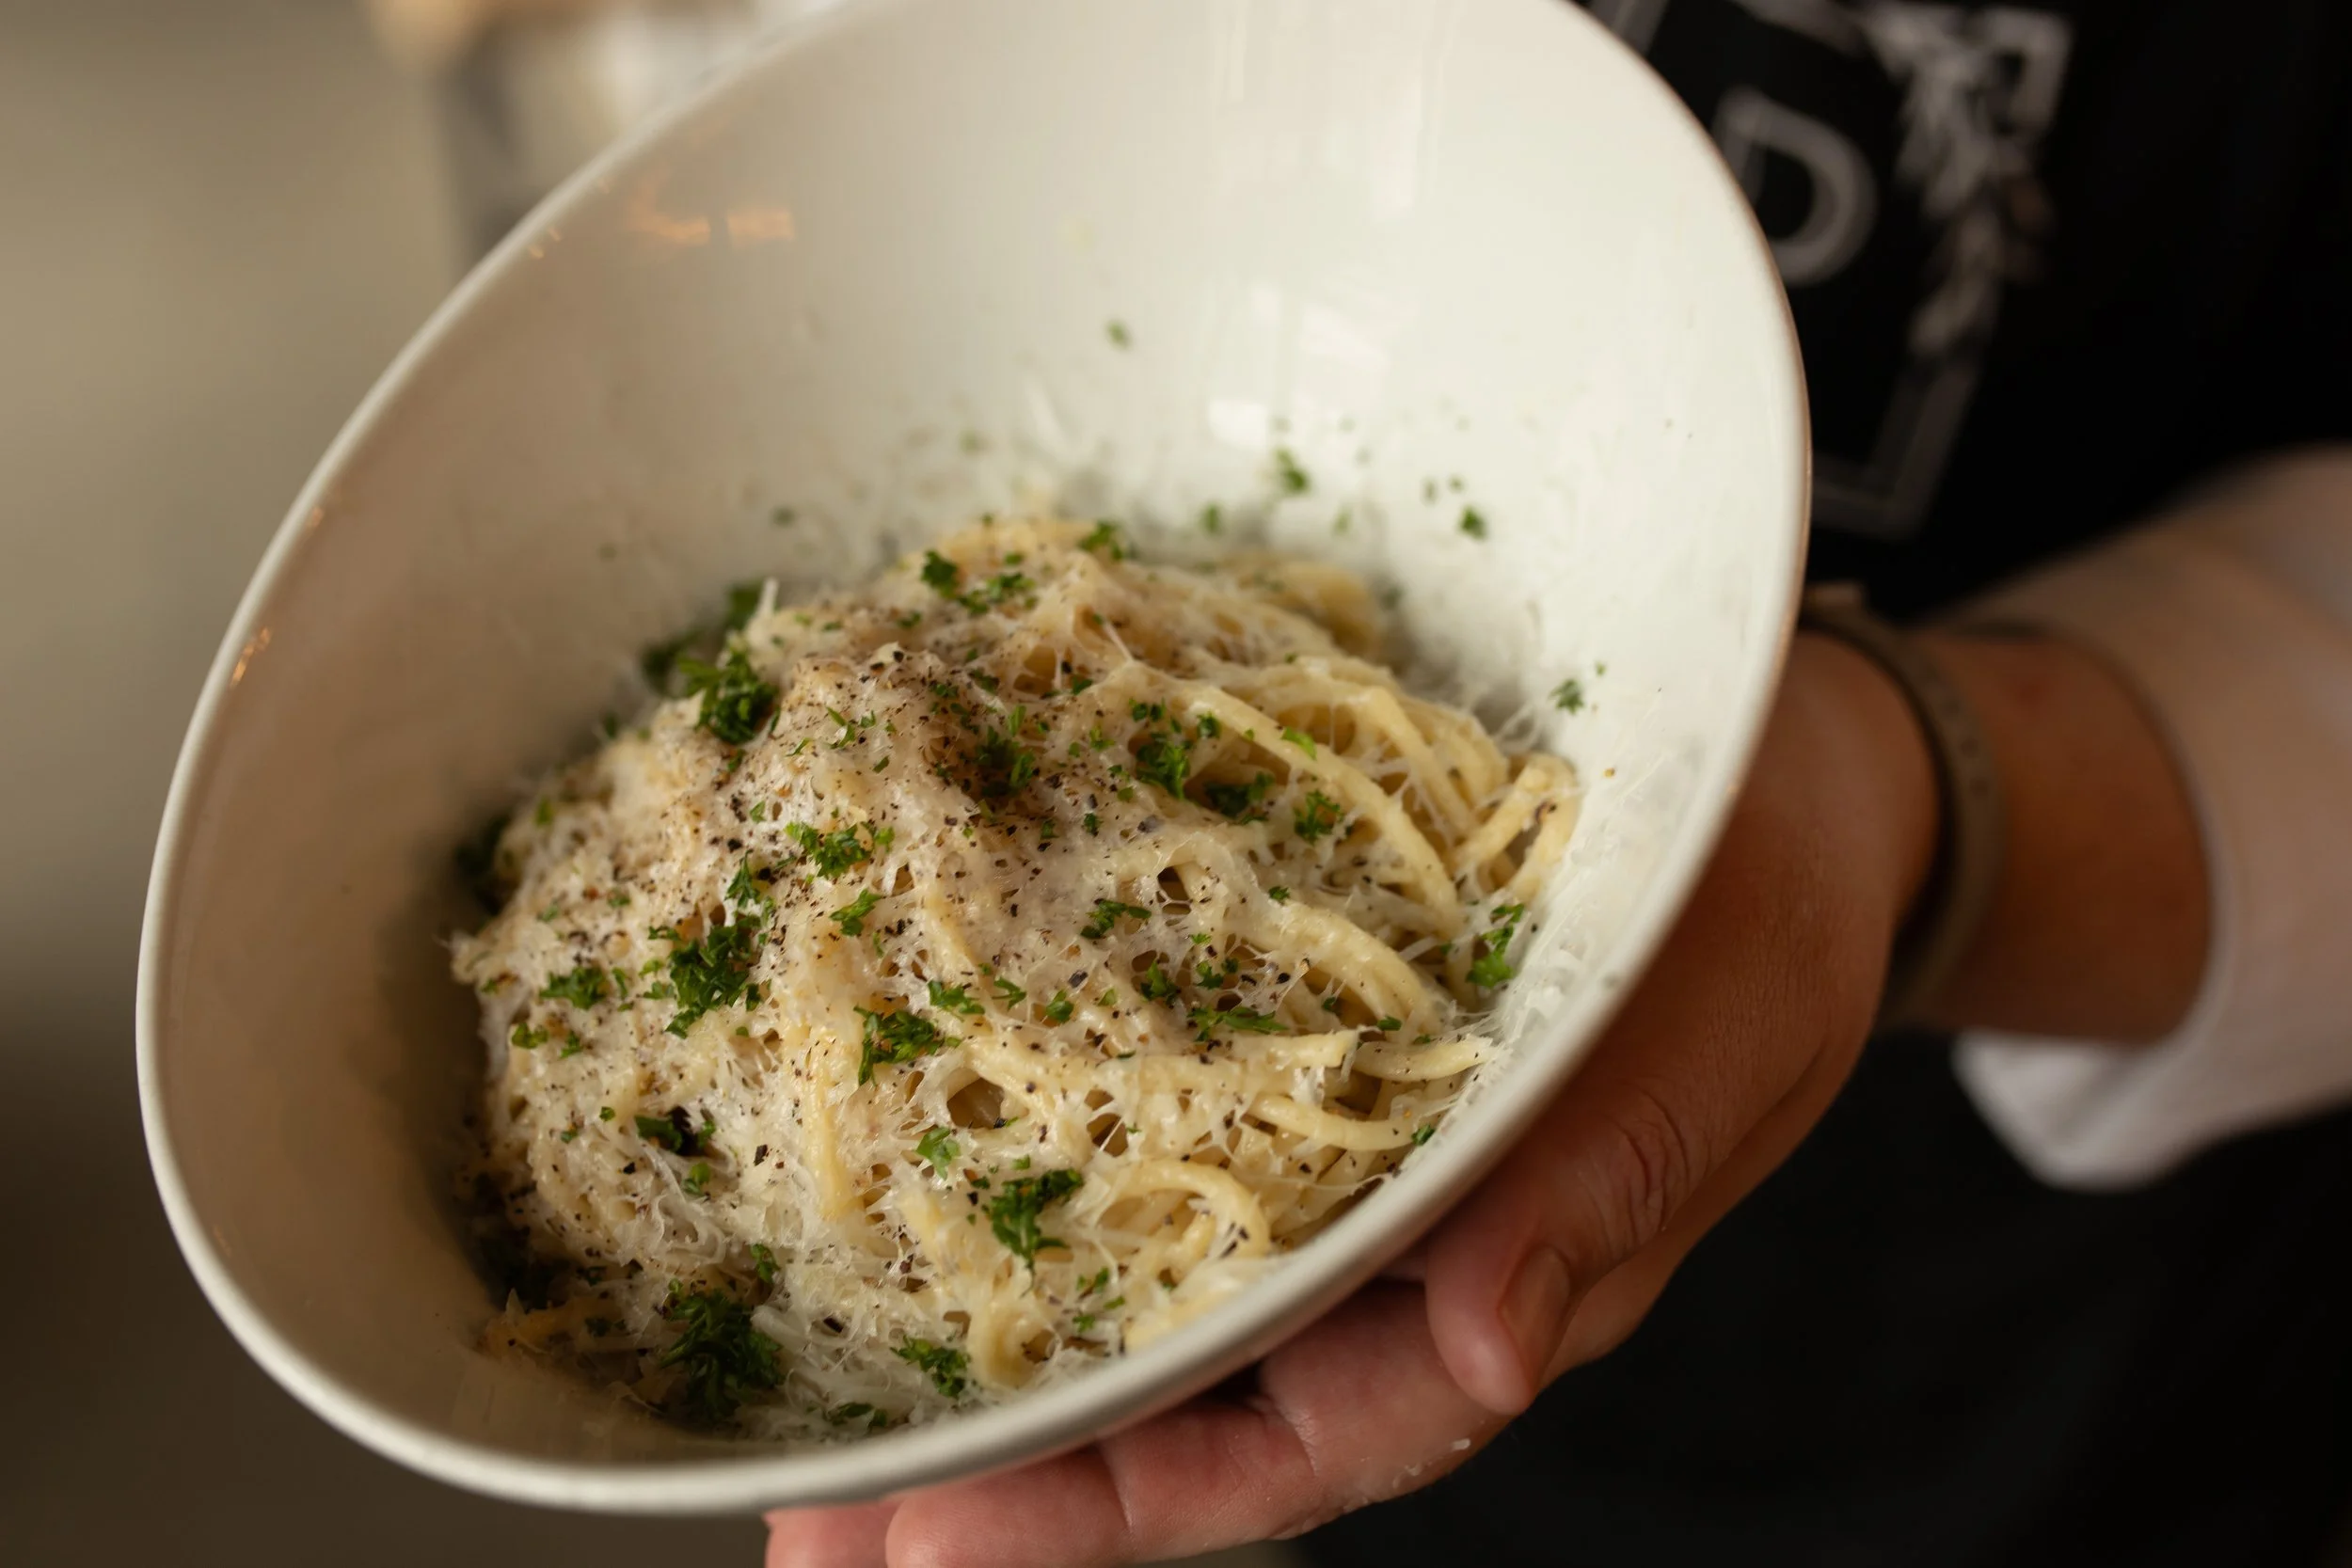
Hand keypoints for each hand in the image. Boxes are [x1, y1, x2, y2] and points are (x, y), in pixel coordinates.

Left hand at [767, 634, 1938, 1567]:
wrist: (1757, 757)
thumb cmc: (1760, 904)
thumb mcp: (1716, 1046)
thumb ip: (1603, 1194)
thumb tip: (1488, 1344)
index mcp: (1486, 1290)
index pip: (1299, 1448)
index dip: (1124, 1507)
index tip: (950, 1546)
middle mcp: (1372, 1250)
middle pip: (1174, 1401)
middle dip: (998, 1476)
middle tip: (814, 1530)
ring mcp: (1309, 1152)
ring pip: (1130, 1287)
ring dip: (972, 1350)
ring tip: (798, 1415)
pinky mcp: (1262, 1033)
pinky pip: (1130, 1119)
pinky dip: (1016, 1163)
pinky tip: (893, 1171)